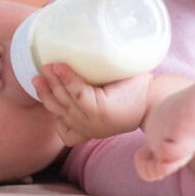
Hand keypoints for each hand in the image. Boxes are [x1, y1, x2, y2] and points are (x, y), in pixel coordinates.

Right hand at [33, 64, 151, 145]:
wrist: (157, 98)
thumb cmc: (135, 93)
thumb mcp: (109, 99)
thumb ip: (93, 93)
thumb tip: (79, 67)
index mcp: (89, 130)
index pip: (62, 126)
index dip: (49, 106)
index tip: (41, 86)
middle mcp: (88, 129)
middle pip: (57, 110)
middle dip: (44, 92)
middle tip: (38, 73)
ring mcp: (93, 121)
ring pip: (64, 101)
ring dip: (52, 82)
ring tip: (46, 66)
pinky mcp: (100, 110)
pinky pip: (77, 93)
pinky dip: (67, 79)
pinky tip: (60, 66)